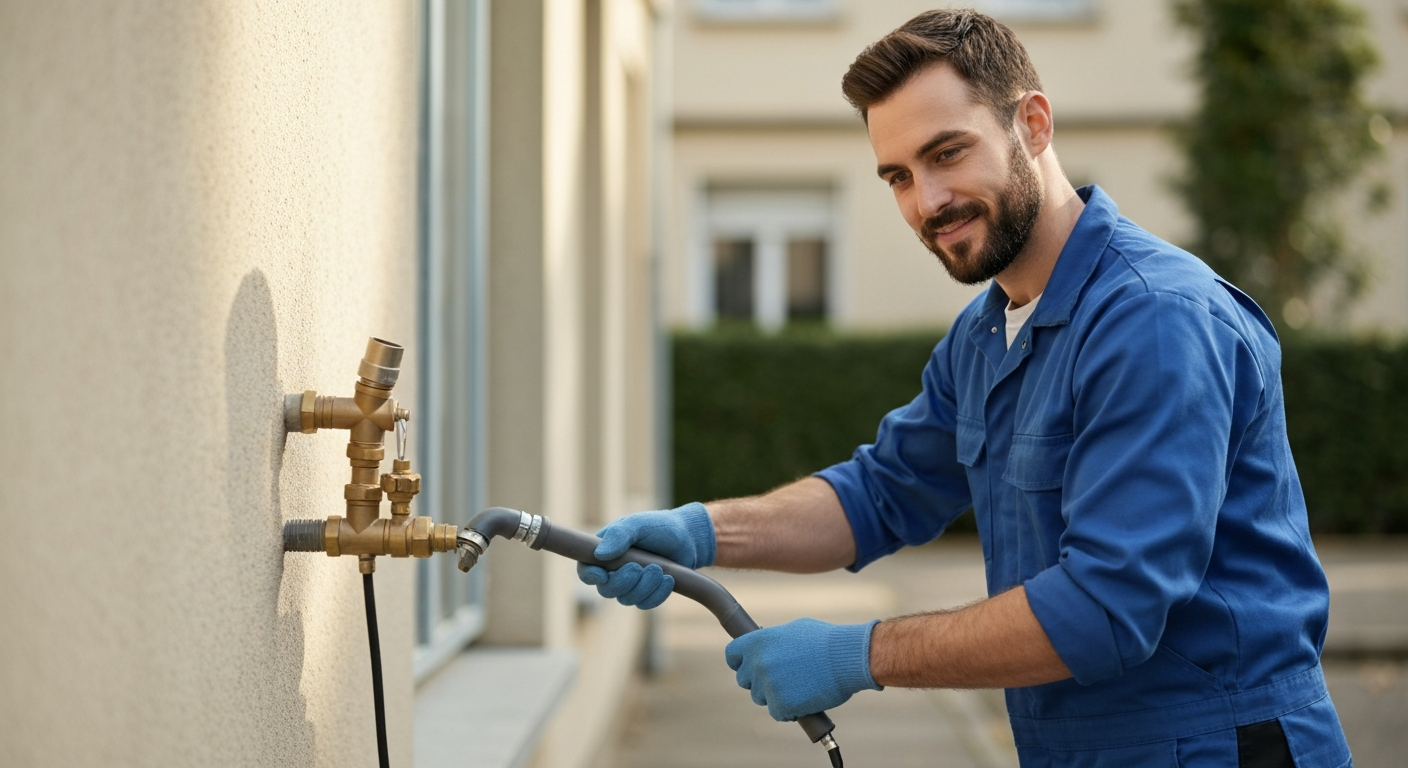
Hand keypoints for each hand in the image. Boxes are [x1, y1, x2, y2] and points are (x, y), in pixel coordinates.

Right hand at [576, 502, 715, 608]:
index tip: (603, 576)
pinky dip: (657, 594)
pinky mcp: (646, 593)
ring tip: (660, 569)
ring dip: (644, 587)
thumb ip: (619, 535)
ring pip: (626, 599)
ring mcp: (630, 584)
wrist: (688, 538)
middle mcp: (613, 570)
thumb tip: (600, 554)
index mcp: (604, 551)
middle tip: (640, 568)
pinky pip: (645, 604)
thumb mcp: (639, 524)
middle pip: (606, 590)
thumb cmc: (660, 526)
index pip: (586, 570)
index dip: (590, 577)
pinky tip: (668, 580)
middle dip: (623, 582)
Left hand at [725, 618, 880, 721]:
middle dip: (758, 681)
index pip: (732, 656)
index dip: (740, 662)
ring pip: (760, 698)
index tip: (749, 666)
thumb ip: (773, 641)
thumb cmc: (825, 642)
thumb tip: (767, 648)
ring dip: (774, 696)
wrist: (846, 659)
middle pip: (744, 680)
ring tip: (797, 687)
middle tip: (780, 679)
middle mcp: (758, 663)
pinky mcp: (780, 705)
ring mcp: (768, 685)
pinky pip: (777, 713)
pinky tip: (803, 699)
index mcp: (758, 642)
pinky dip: (788, 710)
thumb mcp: (792, 630)